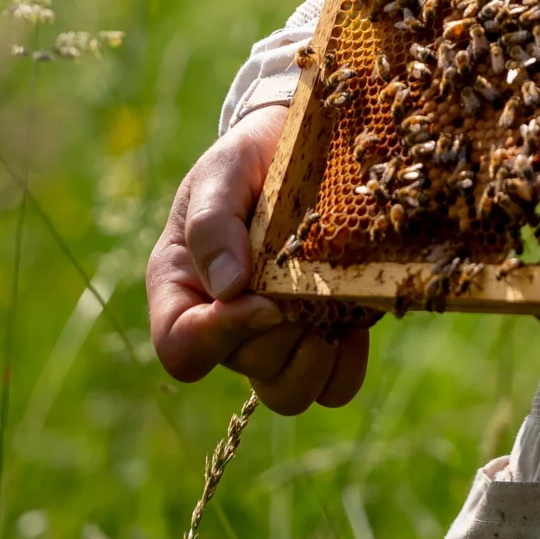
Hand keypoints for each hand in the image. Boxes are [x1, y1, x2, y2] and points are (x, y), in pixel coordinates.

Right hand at [146, 106, 371, 414]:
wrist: (303, 145)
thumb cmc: (247, 160)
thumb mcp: (220, 174)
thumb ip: (213, 224)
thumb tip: (229, 287)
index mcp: (182, 293)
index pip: (181, 350)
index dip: (221, 335)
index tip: (264, 299)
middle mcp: (226, 326)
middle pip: (248, 367)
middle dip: (282, 333)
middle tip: (309, 288)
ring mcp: (277, 335)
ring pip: (289, 393)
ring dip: (315, 360)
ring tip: (333, 313)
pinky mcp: (326, 332)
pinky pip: (335, 384)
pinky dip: (348, 361)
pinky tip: (358, 318)